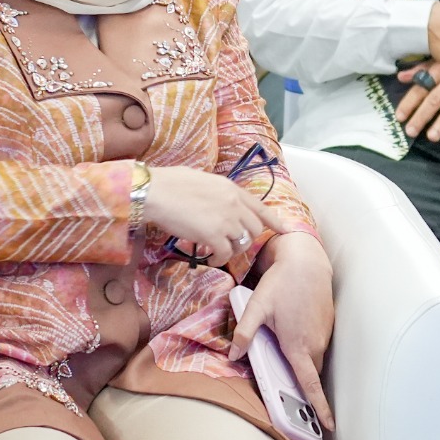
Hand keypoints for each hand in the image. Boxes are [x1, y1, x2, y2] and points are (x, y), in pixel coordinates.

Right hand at [144, 165, 290, 265]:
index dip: (274, 220)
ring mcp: (226, 219)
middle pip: (255, 228)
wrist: (155, 191)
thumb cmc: (169, 183)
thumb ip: (216, 192)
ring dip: (232, 251)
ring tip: (218, 254)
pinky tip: (210, 258)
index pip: (260, 206)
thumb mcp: (202, 180)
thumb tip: (214, 200)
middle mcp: (234, 203)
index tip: (284, 229)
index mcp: (231, 188)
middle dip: (247, 239)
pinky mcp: (213, 235)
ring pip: (242, 242)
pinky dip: (219, 259)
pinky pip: (226, 253)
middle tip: (234, 245)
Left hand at [231, 231, 336, 429]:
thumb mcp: (256, 307)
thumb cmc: (281, 284)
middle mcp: (315, 344)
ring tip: (286, 343)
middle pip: (309, 373)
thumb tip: (233, 356)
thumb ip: (244, 334)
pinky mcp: (327, 323)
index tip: (328, 425)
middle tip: (287, 382)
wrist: (307, 261)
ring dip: (303, 359)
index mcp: (298, 347)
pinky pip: (318, 343)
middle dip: (301, 381)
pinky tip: (295, 327)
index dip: (319, 407)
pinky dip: (307, 344)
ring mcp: (324, 333)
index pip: (310, 385)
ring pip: (314, 357)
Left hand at [395, 60, 439, 142]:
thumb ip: (419, 70)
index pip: (421, 88)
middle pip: (434, 101)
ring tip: (431, 137)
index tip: (399, 117)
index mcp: (439, 70)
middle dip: (421, 117)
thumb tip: (400, 77)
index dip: (409, 103)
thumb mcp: (439, 62)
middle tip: (410, 131)